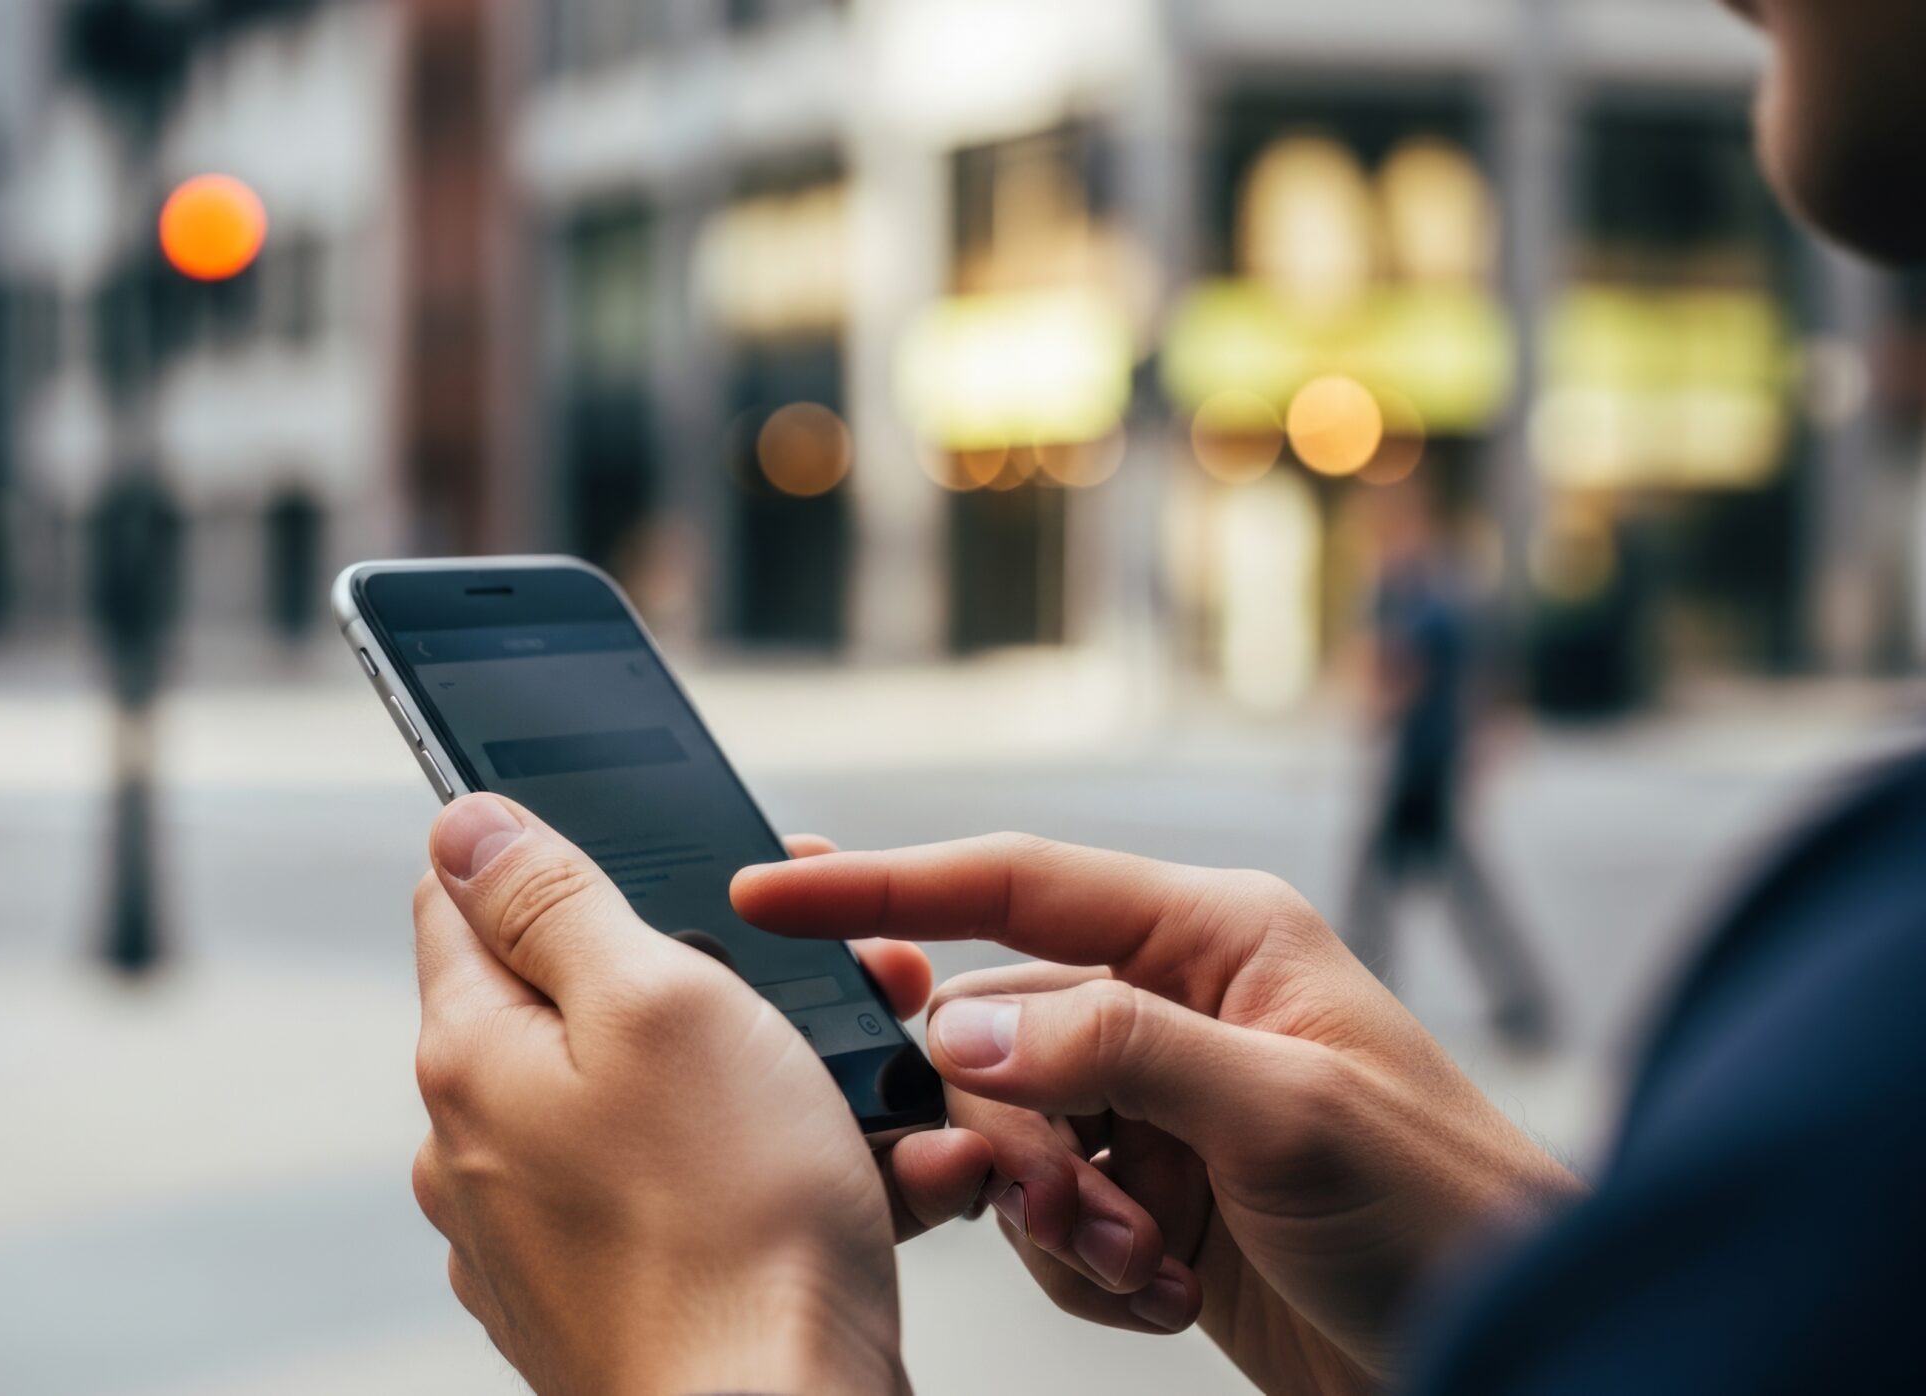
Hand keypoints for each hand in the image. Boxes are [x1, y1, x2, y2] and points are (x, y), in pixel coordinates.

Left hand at [408, 796, 991, 1395]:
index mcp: (471, 1059)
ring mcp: (548, 1237)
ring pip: (666, 1106)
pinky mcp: (619, 1300)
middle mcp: (482, 1151)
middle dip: (710, 974)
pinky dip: (782, 1180)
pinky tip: (877, 1181)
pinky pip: (702, 1201)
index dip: (554, 851)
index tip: (649, 850)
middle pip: (583, 1003)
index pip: (460, 900)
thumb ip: (551, 898)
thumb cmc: (732, 1232)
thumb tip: (463, 822)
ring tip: (877, 1095)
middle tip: (822, 981)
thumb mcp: (656, 1001)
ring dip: (773, 1081)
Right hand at [734, 836, 1583, 1395]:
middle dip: (1017, 1140)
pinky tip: (1170, 1290)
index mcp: (1218, 936)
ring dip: (1060, 1219)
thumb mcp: (1286, 1115)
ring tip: (1151, 1265)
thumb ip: (1117, 1053)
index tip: (771, 895)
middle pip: (997, 1035)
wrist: (1512, 1354)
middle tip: (1076, 1212)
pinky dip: (1086, 1268)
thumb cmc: (1452, 1216)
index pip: (1016, 884)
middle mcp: (1179, 1006)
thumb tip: (963, 1029)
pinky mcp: (1156, 1195)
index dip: (885, 888)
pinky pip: (1048, 1216)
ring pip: (1012, 1137)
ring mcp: (1163, 1104)